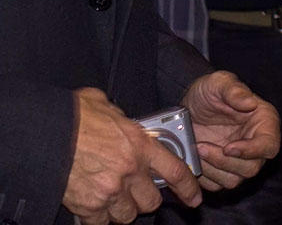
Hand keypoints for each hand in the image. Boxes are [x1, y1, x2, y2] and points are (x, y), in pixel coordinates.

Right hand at [64, 87, 201, 223]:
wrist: (46, 132)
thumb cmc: (75, 116)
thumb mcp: (109, 109)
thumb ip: (124, 120)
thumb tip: (122, 121)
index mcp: (141, 146)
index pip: (176, 171)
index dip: (188, 188)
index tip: (193, 198)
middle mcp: (130, 172)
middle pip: (151, 201)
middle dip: (146, 199)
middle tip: (136, 191)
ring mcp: (109, 191)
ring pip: (128, 215)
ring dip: (123, 210)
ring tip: (113, 198)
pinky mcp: (87, 206)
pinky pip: (101, 223)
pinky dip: (99, 218)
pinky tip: (93, 206)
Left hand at [181, 70, 280, 190]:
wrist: (187, 106)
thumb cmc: (208, 91)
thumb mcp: (218, 82)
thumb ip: (234, 90)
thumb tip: (249, 103)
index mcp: (264, 123)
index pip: (270, 146)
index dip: (252, 151)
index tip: (229, 147)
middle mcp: (255, 144)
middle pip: (251, 168)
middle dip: (224, 161)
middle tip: (201, 147)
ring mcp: (238, 160)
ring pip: (234, 180)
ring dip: (212, 170)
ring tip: (195, 150)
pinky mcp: (221, 171)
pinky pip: (216, 185)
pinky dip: (203, 177)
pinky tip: (193, 159)